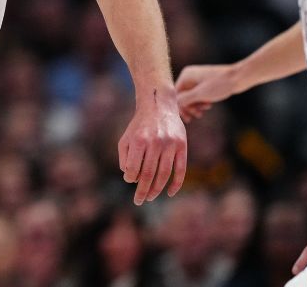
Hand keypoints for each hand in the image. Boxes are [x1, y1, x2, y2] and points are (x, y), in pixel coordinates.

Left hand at [118, 90, 187, 204]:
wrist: (158, 106)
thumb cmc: (139, 126)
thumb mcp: (126, 138)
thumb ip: (124, 157)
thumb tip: (129, 177)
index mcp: (139, 140)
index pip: (133, 168)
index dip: (130, 178)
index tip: (130, 180)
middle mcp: (155, 142)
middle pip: (149, 174)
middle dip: (143, 190)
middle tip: (139, 201)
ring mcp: (170, 144)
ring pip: (164, 174)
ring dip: (157, 189)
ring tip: (150, 198)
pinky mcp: (182, 145)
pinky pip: (180, 169)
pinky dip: (176, 184)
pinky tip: (169, 193)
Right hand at [175, 64, 235, 121]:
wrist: (239, 77)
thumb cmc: (220, 84)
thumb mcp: (201, 94)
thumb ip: (185, 100)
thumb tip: (174, 104)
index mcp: (186, 75)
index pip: (176, 94)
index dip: (180, 107)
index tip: (186, 118)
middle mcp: (190, 76)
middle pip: (183, 96)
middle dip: (189, 107)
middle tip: (196, 116)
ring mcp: (198, 79)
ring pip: (191, 96)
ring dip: (196, 106)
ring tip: (203, 112)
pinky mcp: (206, 83)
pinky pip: (199, 95)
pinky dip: (202, 101)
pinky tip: (208, 105)